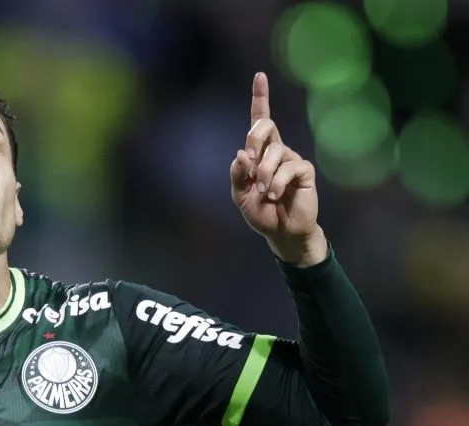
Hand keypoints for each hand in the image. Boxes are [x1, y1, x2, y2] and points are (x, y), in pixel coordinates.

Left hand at [230, 73, 327, 266]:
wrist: (281, 232)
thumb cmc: (261, 212)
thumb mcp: (241, 195)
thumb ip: (238, 175)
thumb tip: (242, 152)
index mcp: (259, 153)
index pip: (259, 121)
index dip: (260, 98)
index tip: (260, 76)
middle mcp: (276, 151)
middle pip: (265, 126)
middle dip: (255, 138)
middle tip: (250, 160)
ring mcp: (291, 159)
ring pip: (273, 153)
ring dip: (263, 175)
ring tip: (265, 193)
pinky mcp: (304, 170)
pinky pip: (288, 168)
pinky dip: (277, 183)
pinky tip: (276, 196)